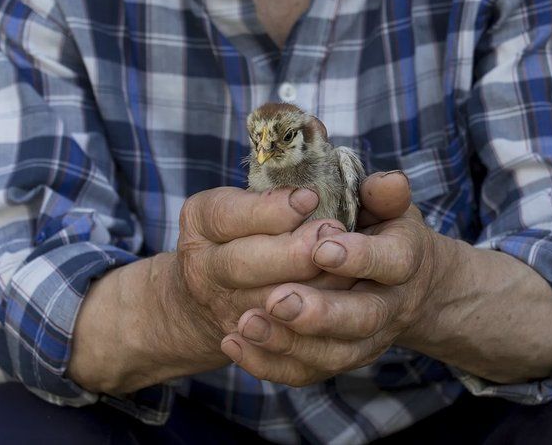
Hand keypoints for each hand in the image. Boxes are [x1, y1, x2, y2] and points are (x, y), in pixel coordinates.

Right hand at [69, 185, 354, 393]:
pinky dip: (309, 338)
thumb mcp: (242, 202)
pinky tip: (340, 318)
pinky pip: (277, 355)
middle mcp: (205, 271)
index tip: (310, 197)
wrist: (203, 295)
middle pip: (242, 265)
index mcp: (203, 224)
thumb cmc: (240, 232)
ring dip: (312, 293)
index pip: (226, 216)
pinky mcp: (251, 347)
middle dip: (291, 252)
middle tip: (333, 234)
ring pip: (267, 311)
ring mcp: (225, 313)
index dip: (269, 211)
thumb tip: (316, 196)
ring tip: (349, 273)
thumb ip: (273, 196)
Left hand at [219, 171, 444, 385]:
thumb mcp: (384, 204)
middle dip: (320, 312)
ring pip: (332, 354)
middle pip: (362, 318)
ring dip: (288, 342)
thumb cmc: (378, 230)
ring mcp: (363, 340)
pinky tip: (234, 342)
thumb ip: (382, 193)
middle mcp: (389, 305)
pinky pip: (304, 373)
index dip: (360, 257)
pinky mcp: (335, 359)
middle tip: (278, 300)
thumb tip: (388, 181)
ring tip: (247, 323)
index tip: (322, 247)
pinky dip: (268, 364)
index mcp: (404, 258)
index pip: (393, 261)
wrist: (396, 284)